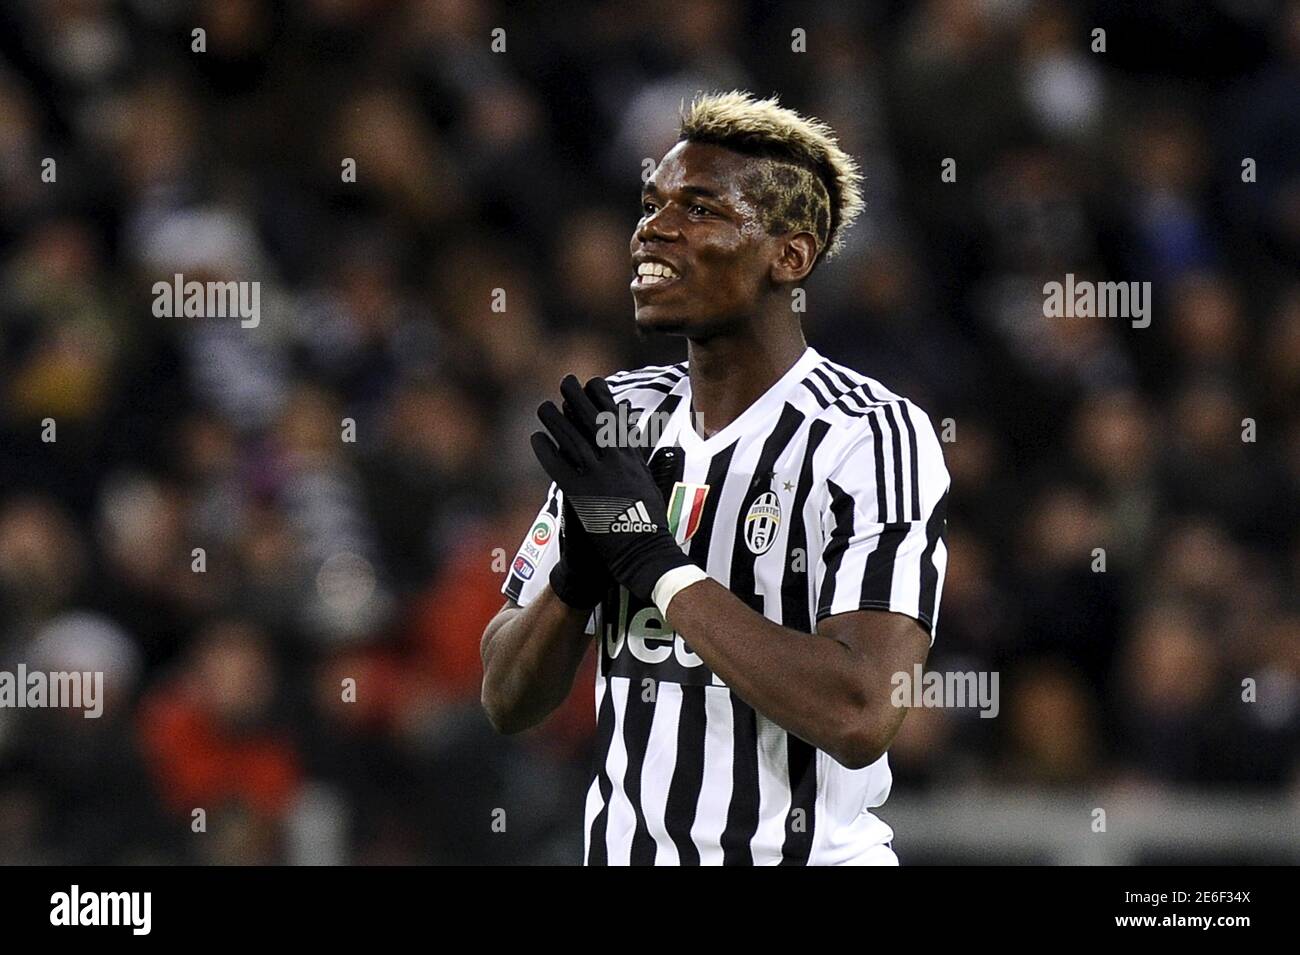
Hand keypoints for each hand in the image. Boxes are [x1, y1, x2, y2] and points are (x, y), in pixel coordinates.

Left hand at [530, 375, 691, 601]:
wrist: (644, 552)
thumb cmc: (648, 523)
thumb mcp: (649, 483)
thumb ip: (639, 459)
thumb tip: (634, 439)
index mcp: (633, 459)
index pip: (617, 419)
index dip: (603, 398)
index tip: (593, 382)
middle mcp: (616, 462)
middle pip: (594, 421)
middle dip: (578, 397)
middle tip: (565, 380)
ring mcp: (598, 476)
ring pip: (573, 439)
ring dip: (556, 420)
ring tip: (543, 406)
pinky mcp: (581, 494)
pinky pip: (558, 466)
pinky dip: (546, 450)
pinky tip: (537, 439)